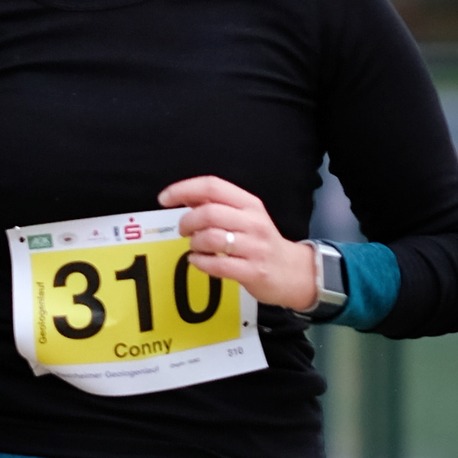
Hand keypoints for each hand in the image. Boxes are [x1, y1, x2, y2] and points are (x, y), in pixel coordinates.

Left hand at [159, 175, 317, 310]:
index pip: (212, 186)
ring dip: (194, 244)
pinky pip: (217, 265)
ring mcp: (254, 247)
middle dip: (187, 222)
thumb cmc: (260, 241)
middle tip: (184, 231)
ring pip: (211, 238)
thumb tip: (183, 196)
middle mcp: (253, 222)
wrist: (293, 271)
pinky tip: (198, 261)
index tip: (164, 198)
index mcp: (250, 203)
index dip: (183, 189)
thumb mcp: (245, 216)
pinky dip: (199, 263)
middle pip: (208, 213)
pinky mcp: (253, 271)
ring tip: (196, 247)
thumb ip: (216, 205)